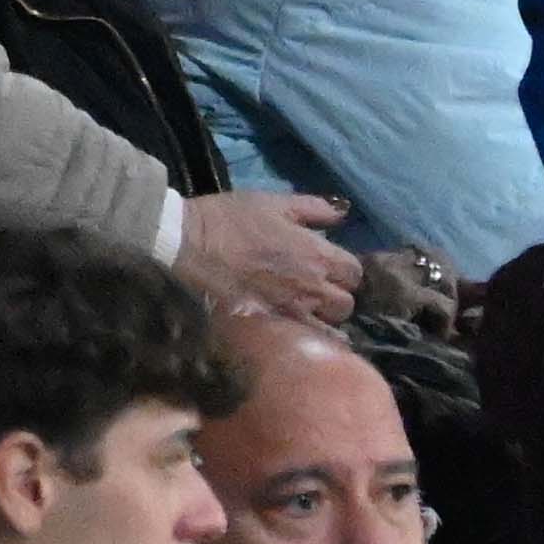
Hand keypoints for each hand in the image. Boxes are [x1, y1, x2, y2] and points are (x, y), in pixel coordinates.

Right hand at [175, 187, 362, 329]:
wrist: (189, 244)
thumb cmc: (232, 220)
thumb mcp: (276, 202)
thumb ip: (315, 209)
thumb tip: (343, 214)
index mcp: (317, 255)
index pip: (354, 272)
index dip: (345, 270)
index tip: (331, 267)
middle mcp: (311, 288)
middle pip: (346, 304)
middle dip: (337, 297)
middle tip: (319, 291)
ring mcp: (291, 312)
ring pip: (329, 328)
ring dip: (323, 320)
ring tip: (307, 313)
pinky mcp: (269, 328)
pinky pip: (301, 341)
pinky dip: (304, 338)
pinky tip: (294, 331)